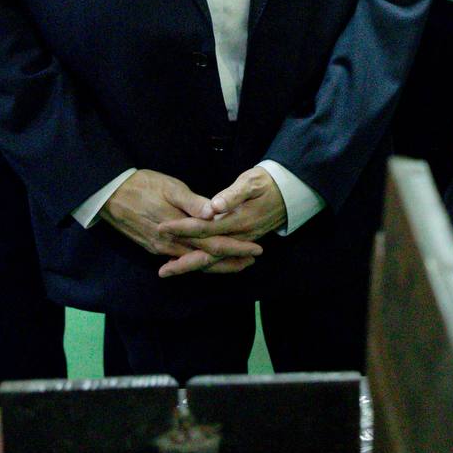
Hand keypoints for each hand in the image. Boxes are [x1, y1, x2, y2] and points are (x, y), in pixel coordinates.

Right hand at [102, 170, 263, 275]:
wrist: (109, 195)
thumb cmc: (142, 185)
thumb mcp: (170, 187)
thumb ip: (193, 202)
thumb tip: (214, 214)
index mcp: (178, 229)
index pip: (213, 245)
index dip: (236, 248)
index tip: (255, 249)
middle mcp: (170, 245)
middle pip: (206, 259)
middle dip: (231, 261)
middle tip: (252, 261)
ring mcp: (160, 249)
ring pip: (193, 263)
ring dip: (216, 265)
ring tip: (236, 264)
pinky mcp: (152, 248)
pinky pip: (179, 260)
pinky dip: (196, 264)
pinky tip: (204, 263)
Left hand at [160, 166, 291, 277]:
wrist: (290, 192)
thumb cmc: (267, 182)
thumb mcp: (251, 182)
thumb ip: (233, 195)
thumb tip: (215, 207)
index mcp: (238, 220)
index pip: (205, 227)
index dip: (183, 228)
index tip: (162, 227)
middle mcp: (240, 236)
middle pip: (208, 253)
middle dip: (184, 261)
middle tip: (162, 270)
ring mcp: (243, 241)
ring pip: (215, 259)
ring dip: (192, 266)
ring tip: (169, 270)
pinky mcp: (243, 242)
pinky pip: (221, 257)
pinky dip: (205, 263)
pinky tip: (190, 262)